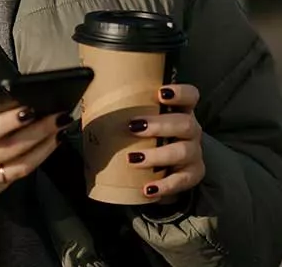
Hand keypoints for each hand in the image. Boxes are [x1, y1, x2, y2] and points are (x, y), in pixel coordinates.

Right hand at [0, 87, 70, 203]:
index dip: (12, 121)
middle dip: (39, 132)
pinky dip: (31, 163)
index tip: (34, 108)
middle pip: (11, 150)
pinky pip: (12, 179)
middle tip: (61, 116)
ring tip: (60, 131)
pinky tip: (45, 147)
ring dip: (43, 150)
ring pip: (18, 169)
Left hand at [128, 84, 205, 202]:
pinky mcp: (192, 176)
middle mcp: (191, 131)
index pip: (190, 96)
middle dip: (159, 125)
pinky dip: (164, 186)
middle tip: (133, 127)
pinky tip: (148, 189)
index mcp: (180, 111)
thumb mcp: (139, 124)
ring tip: (133, 159)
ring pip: (183, 151)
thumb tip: (87, 104)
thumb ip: (123, 113)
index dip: (180, 92)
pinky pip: (181, 181)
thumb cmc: (145, 139)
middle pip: (185, 123)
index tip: (160, 93)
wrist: (161, 171)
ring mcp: (194, 154)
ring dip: (157, 155)